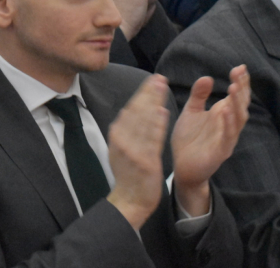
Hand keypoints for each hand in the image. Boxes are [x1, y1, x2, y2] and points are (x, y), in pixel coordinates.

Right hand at [106, 74, 169, 230]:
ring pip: (144, 122)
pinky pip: (152, 140)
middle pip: (136, 111)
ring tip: (162, 87)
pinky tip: (163, 112)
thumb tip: (132, 107)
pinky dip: (156, 125)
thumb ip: (127, 129)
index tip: (152, 80)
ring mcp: (132, 151)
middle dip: (148, 93)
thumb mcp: (121, 147)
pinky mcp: (144, 161)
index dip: (142, 93)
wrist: (130, 200)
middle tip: (159, 77)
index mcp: (116, 135)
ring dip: (153, 102)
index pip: (130, 108)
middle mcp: (122, 140)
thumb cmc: (129, 173)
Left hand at [171, 65, 249, 216]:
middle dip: (241, 88)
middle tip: (239, 73)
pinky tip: (226, 111)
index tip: (240, 67)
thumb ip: (199, 96)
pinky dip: (229, 124)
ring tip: (234, 88)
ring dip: (237, 104)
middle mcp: (228, 125)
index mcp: (223, 115)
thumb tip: (207, 77)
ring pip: (238, 120)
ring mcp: (226, 139)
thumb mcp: (191, 112)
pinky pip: (228, 137)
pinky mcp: (220, 152)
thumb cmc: (189, 139)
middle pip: (241, 104)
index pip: (236, 96)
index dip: (240, 82)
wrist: (181, 167)